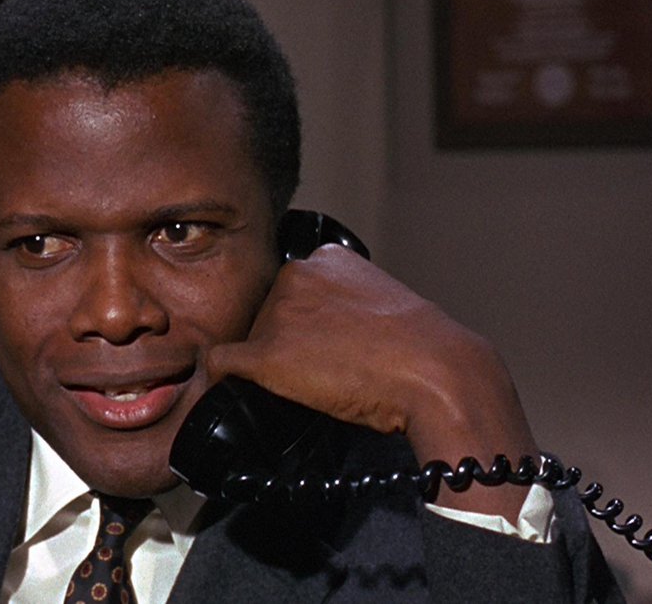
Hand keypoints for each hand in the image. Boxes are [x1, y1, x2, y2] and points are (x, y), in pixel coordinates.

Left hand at [205, 244, 538, 519]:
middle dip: (284, 344)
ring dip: (268, 366)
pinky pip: (220, 365)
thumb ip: (345, 306)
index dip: (303, 325)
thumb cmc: (422, 350)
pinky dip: (215, 381)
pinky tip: (222, 394)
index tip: (325, 347)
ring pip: (249, 342)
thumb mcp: (383, 305)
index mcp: (325, 258)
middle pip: (266, 314)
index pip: (292, 291)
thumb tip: (327, 339)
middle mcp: (295, 275)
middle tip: (325, 371)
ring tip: (317, 386)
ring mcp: (278, 314)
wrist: (436, 374)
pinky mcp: (267, 354)